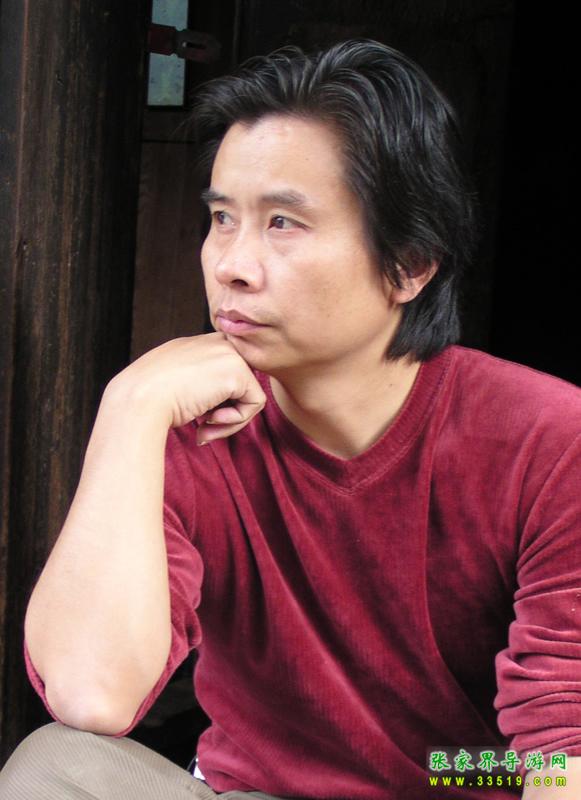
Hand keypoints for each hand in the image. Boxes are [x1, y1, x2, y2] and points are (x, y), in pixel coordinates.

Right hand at [106, 332, 265, 443]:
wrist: (139, 400)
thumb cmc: (146, 400)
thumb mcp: (169, 386)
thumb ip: (196, 388)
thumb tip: (218, 409)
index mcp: (193, 345)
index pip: (223, 368)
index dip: (218, 398)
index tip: (199, 416)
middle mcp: (213, 343)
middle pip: (240, 380)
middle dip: (228, 408)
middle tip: (205, 425)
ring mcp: (228, 353)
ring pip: (249, 393)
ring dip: (231, 419)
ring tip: (206, 426)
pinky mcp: (238, 371)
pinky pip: (255, 403)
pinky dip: (236, 421)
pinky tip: (210, 421)